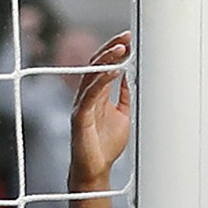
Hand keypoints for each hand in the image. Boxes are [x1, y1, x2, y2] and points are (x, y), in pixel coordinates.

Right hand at [69, 30, 130, 190]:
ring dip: (107, 60)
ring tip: (121, 49)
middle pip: (96, 65)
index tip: (128, 39)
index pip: (103, 66)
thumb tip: (127, 76)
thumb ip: (123, 96)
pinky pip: (90, 95)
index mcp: (96, 95)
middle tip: (126, 37)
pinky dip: (102, 81)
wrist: (96, 170)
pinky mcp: (80, 117)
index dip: (114, 51)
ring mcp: (82, 105)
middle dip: (111, 49)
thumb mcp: (122, 115)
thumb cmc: (106, 146)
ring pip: (91, 76)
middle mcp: (87, 97)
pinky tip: (114, 71)